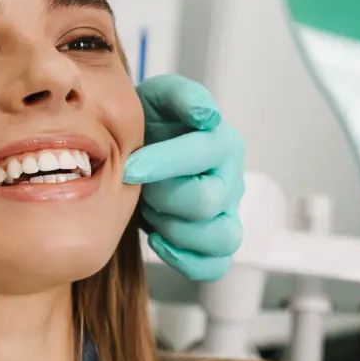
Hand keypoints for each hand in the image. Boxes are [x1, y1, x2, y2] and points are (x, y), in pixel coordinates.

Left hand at [123, 75, 244, 281]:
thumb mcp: (157, 98)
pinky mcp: (214, 240)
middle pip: (207, 202)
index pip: (203, 154)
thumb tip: (205, 114)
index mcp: (221, 142)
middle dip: (164, 197)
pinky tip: (158, 239)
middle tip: (140, 187)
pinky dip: (186, 259)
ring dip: (177, 231)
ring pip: (221, 238)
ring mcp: (226, 213)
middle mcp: (230, 179)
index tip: (129, 167)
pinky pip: (215, 265)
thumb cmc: (150, 125)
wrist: (140, 150)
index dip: (163, 163)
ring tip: (152, 213)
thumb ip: (180, 95)